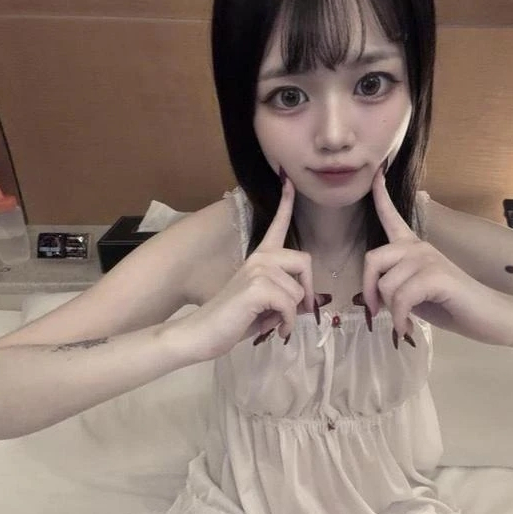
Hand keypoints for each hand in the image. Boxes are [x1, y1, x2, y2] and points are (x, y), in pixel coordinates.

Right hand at [178, 173, 319, 360]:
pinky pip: (291, 305)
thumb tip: (310, 301)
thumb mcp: (264, 303)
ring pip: (299, 291)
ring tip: (271, 321)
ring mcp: (257, 269)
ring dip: (291, 314)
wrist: (202, 333)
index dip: (286, 202)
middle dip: (307, 290)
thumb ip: (283, 293)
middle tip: (299, 312)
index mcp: (260, 257)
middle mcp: (260, 257)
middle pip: (304, 261)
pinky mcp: (257, 286)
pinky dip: (288, 323)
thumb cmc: (232, 320)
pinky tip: (278, 330)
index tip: (288, 180)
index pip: (277, 224)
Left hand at [359, 166, 512, 346]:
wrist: (491, 317)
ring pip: (386, 285)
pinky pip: (401, 298)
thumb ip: (394, 285)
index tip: (376, 172)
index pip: (392, 216)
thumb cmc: (451, 306)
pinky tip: (407, 328)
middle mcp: (418, 247)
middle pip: (372, 258)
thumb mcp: (413, 293)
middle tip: (378, 312)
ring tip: (404, 322)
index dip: (380, 196)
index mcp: (413, 247)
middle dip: (369, 290)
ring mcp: (428, 259)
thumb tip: (371, 296)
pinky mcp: (436, 275)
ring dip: (391, 311)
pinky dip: (400, 319)